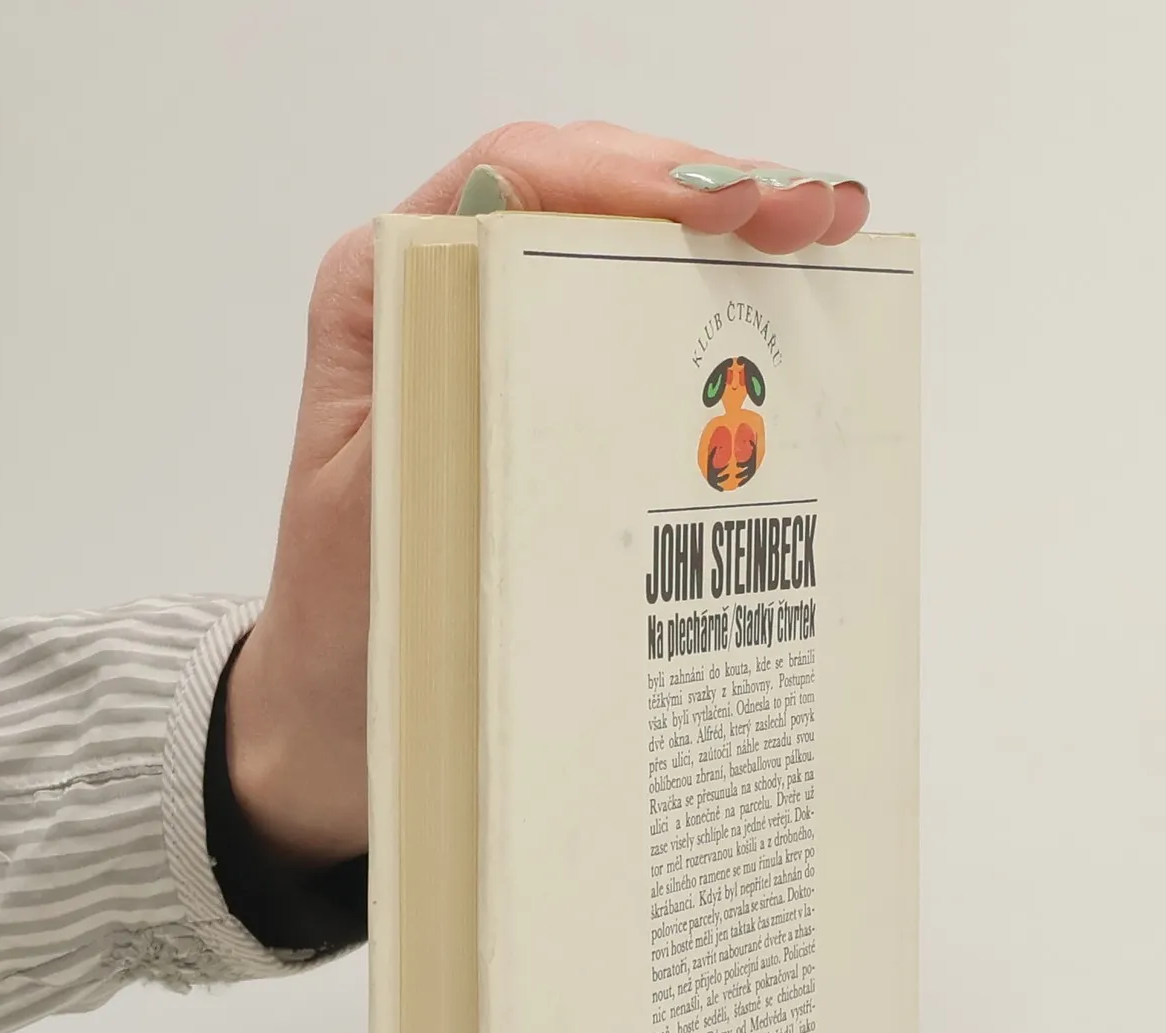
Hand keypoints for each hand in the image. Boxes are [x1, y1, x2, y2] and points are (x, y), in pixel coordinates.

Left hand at [224, 123, 871, 863]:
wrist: (337, 720)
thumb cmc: (350, 634)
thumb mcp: (390, 527)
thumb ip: (443, 417)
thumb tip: (538, 322)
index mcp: (385, 300)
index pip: (515, 181)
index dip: (633, 178)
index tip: (734, 207)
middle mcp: (442, 299)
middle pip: (588, 193)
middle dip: (711, 190)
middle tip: (819, 216)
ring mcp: (498, 345)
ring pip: (621, 248)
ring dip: (728, 239)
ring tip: (828, 237)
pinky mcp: (543, 399)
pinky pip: (631, 328)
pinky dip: (714, 312)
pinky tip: (788, 313)